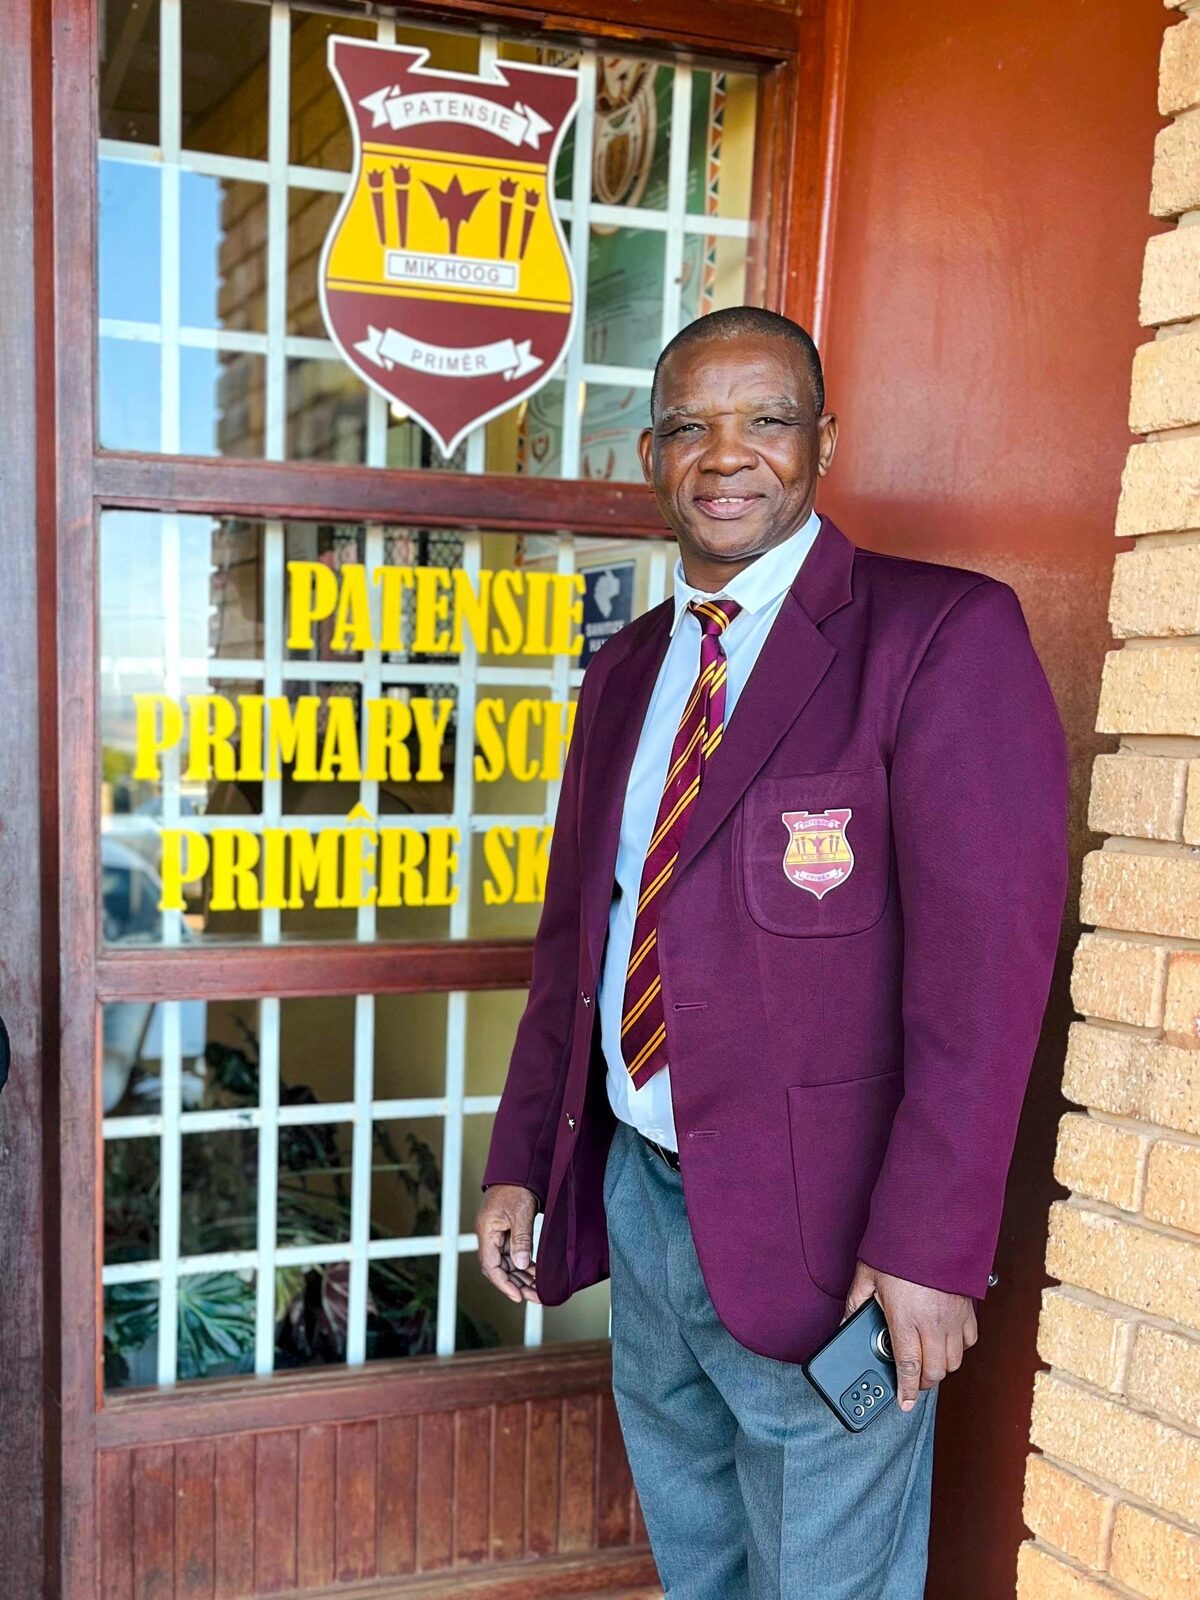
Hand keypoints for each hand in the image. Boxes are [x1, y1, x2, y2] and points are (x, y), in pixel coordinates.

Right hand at [476, 1184, 540, 1305]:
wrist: (518, 1169)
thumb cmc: (516, 1187)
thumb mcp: (520, 1213)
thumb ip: (521, 1239)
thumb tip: (521, 1265)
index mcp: (487, 1232)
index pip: (491, 1266)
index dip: (504, 1284)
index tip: (518, 1296)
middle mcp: (490, 1236)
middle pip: (500, 1269)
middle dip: (517, 1285)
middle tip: (536, 1297)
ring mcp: (498, 1235)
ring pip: (508, 1264)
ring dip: (522, 1277)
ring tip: (539, 1289)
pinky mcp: (507, 1233)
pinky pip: (514, 1254)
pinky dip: (524, 1265)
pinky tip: (536, 1274)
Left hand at [844, 1262, 976, 1412]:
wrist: (930, 1227)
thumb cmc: (898, 1250)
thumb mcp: (866, 1277)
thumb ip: (856, 1305)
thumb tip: (844, 1325)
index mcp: (905, 1319)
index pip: (909, 1367)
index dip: (907, 1391)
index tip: (905, 1403)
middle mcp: (932, 1323)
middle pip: (934, 1371)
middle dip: (923, 1383)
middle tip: (912, 1381)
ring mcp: (952, 1317)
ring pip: (954, 1361)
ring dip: (941, 1367)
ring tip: (927, 1362)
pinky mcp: (967, 1309)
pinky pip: (969, 1341)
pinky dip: (959, 1348)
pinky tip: (946, 1341)